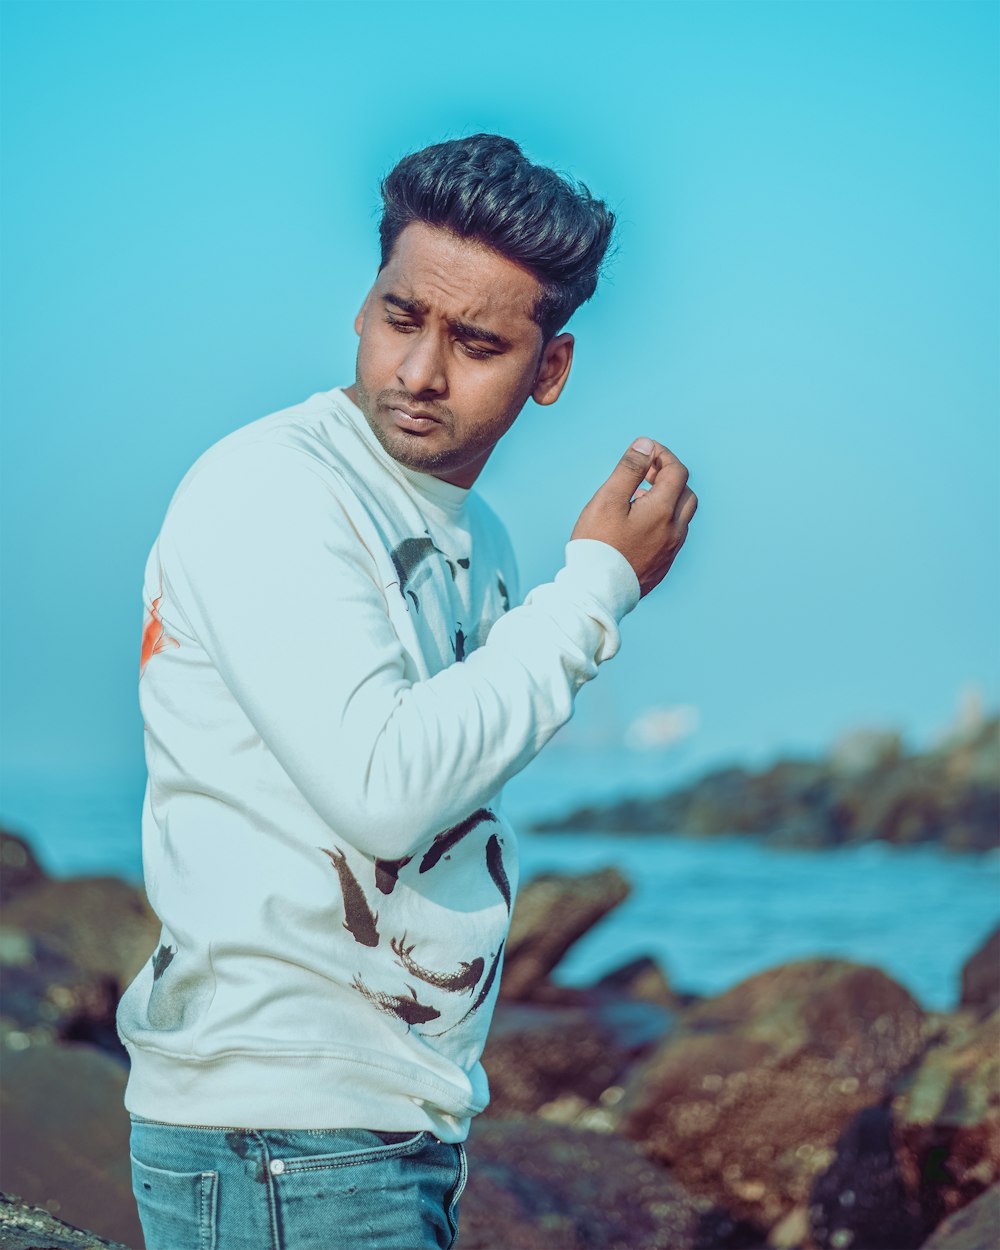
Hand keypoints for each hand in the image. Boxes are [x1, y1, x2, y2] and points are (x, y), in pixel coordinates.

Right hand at [570, 437, 696, 598]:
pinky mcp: (663, 567)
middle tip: (643, 475)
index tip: (643, 454)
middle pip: (686, 493)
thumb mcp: (608, 500)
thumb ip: (630, 469)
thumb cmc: (598, 545)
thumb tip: (646, 445)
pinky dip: (663, 522)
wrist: (596, 592)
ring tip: (637, 501)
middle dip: (669, 477)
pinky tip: (638, 526)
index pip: (677, 471)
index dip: (662, 455)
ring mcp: (671, 551)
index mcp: (663, 511)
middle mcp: (674, 531)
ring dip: (667, 501)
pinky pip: (673, 536)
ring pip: (681, 517)